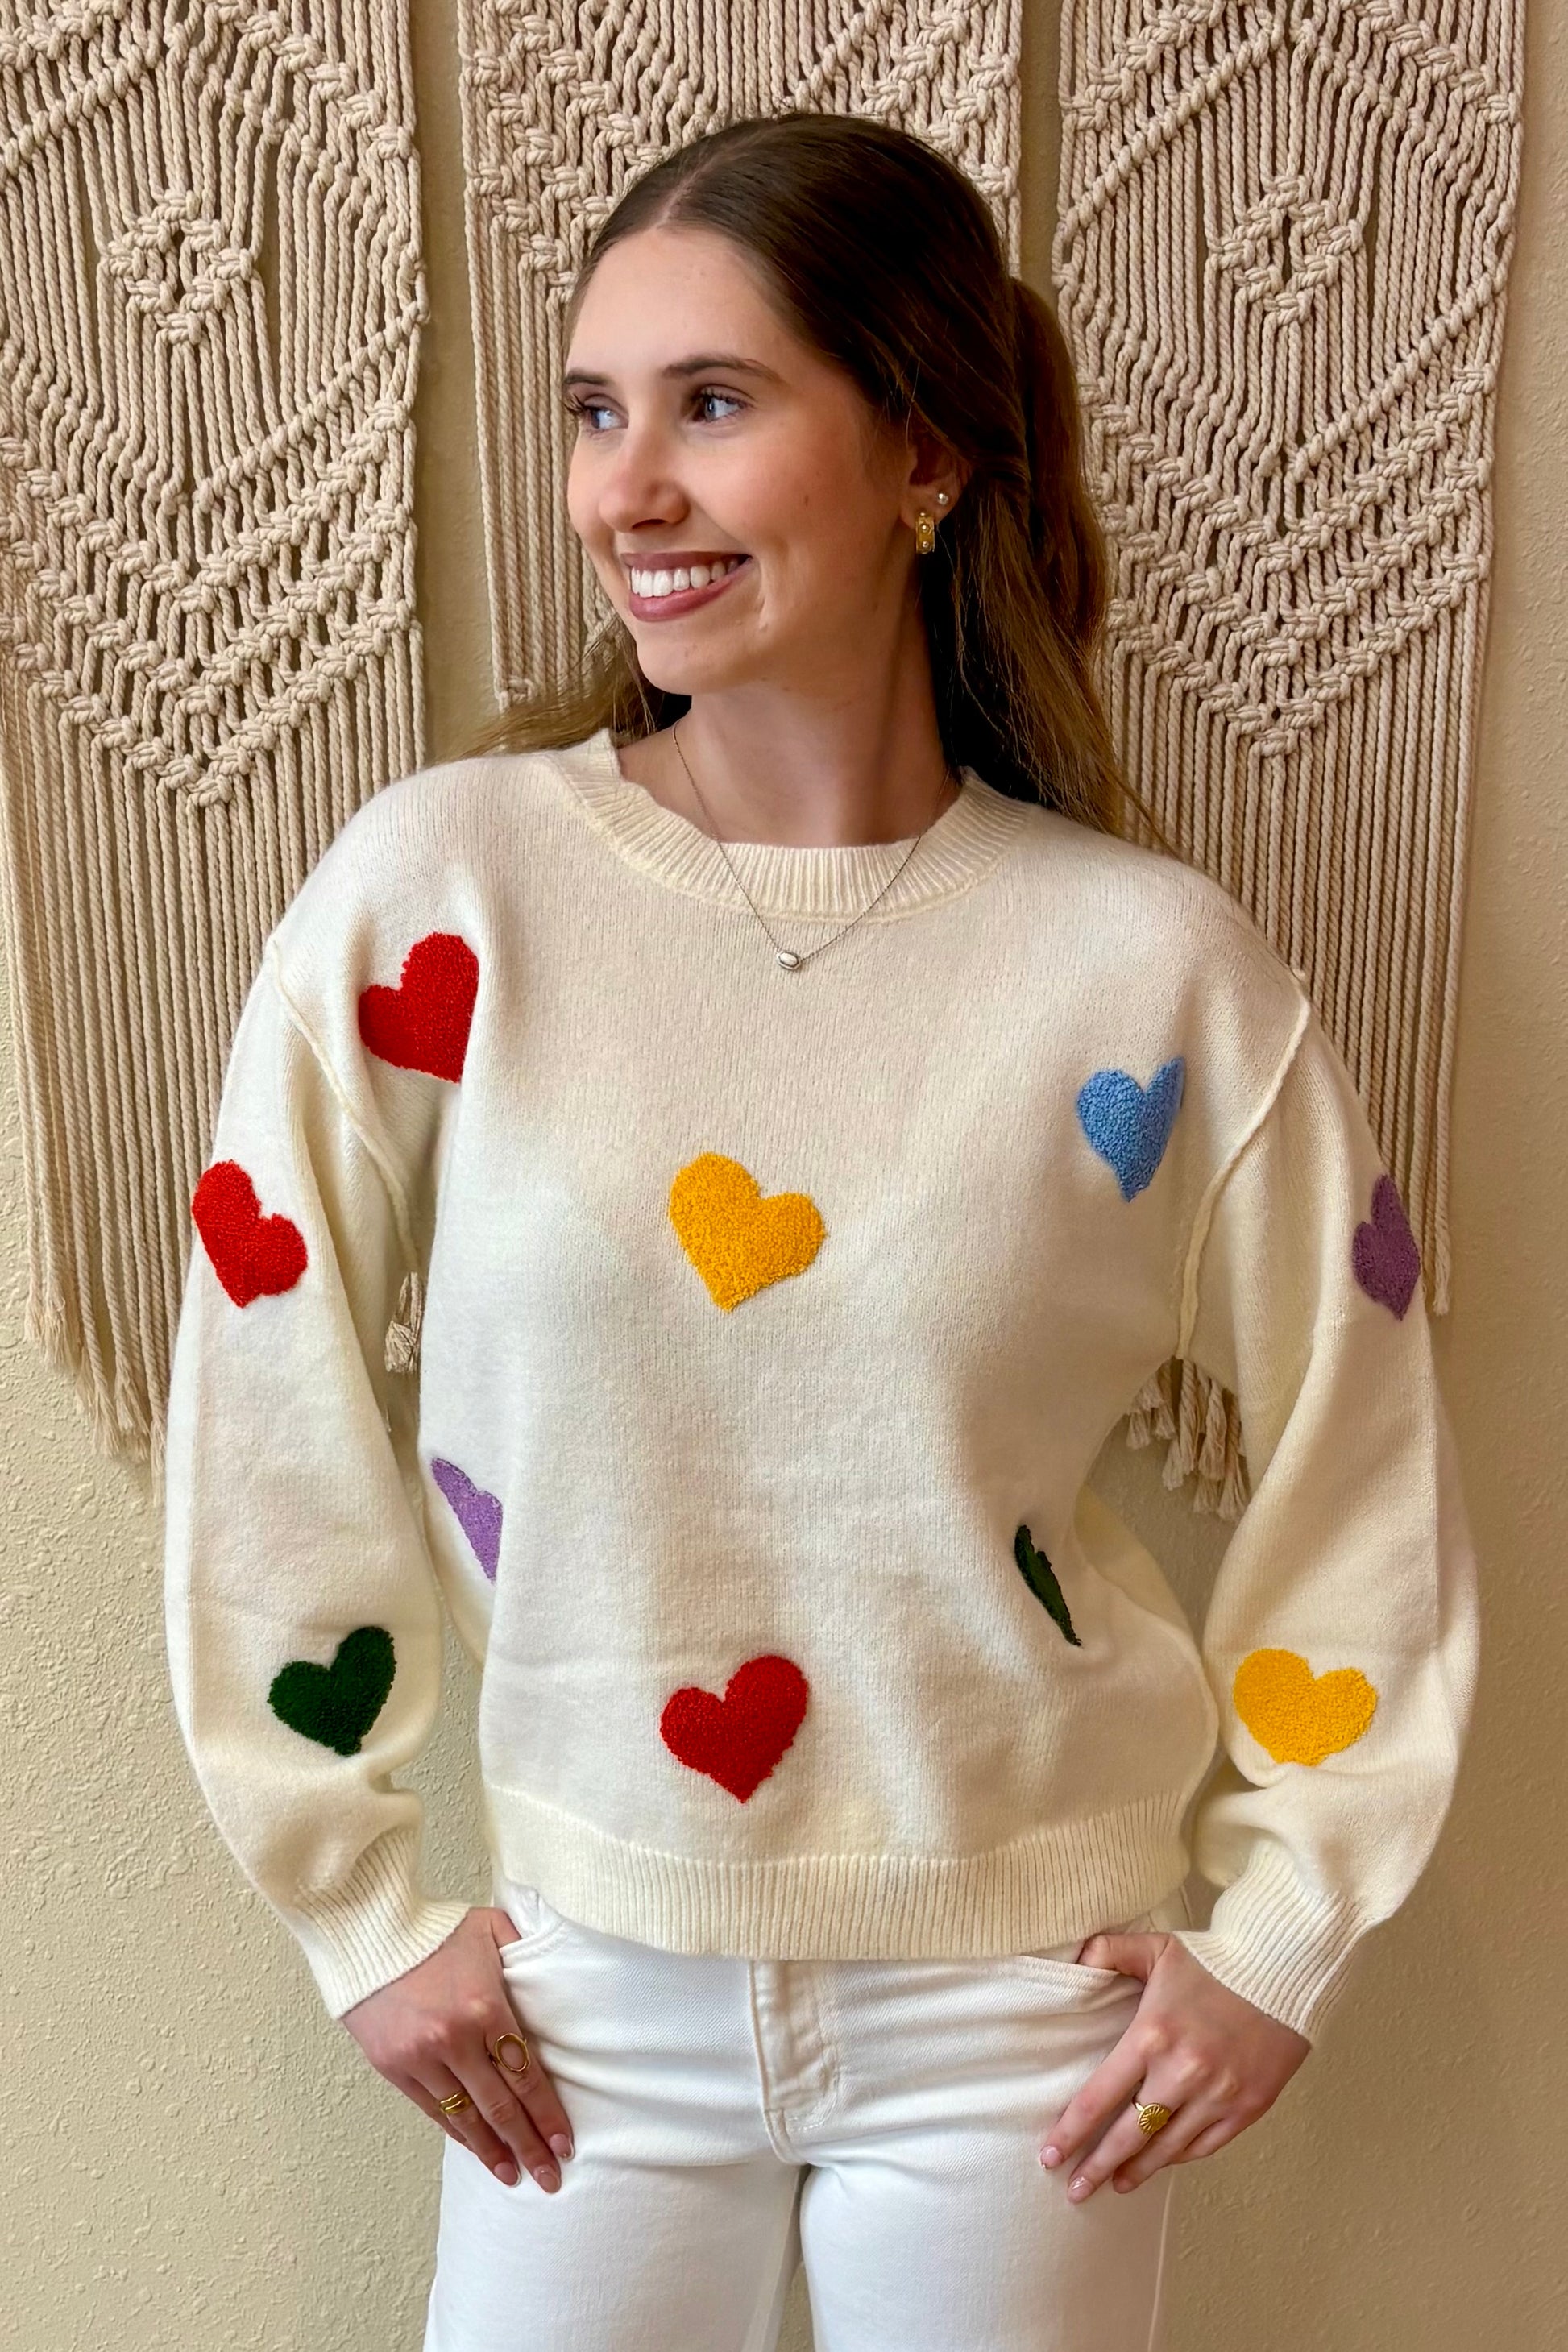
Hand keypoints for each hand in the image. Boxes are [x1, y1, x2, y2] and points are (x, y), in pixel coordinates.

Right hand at [340, 1906, 574, 2193]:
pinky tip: (476, 2149)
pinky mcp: (393, 2068)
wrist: (368, 1932)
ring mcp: (421, 2058)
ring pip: (465, 2118)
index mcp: (485, 2008)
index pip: (526, 2076)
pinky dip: (457, 2133)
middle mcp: (454, 2040)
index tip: (564, 2145)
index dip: (547, 2115)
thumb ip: (528, 1946)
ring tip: (514, 2176)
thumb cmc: (436, 1928)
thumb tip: (559, 1961)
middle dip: (528, 2147)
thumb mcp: (491, 1927)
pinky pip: (433, 2110)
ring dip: (492, 2151)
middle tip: (550, 2179)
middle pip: (501, 2108)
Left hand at [1040, 1929, 1309, 2199]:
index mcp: (1152, 2036)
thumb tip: (1076, 1960)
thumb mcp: (1156, 1947)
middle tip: (1074, 2190)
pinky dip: (1180, 2156)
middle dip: (1096, 2166)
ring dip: (1138, 2170)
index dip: (1071, 2132)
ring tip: (1115, 2184)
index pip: (1099, 2097)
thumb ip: (1110, 1952)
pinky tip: (1162, 2161)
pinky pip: (1205, 2145)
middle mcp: (1182, 2073)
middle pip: (1128, 2135)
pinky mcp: (1248, 2107)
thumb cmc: (1214, 1958)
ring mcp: (1217, 2095)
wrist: (1282, 1969)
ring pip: (1167, 2147)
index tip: (1049, 2155)